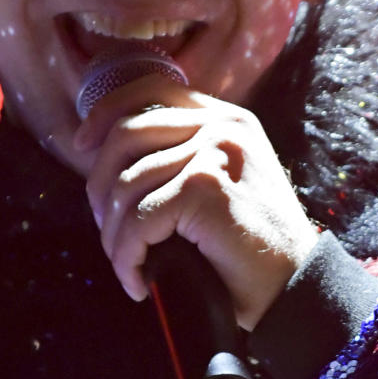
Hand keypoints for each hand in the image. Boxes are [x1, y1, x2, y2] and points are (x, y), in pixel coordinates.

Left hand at [74, 74, 318, 331]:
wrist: (295, 288)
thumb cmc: (252, 249)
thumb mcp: (223, 186)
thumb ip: (182, 161)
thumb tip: (108, 163)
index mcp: (225, 119)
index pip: (150, 91)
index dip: (105, 114)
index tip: (82, 147)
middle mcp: (221, 127)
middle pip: (125, 135)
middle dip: (100, 188)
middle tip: (110, 234)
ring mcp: (214, 154)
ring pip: (126, 186)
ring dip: (116, 238)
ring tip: (130, 268)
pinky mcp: (206, 189)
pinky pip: (140, 220)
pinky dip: (128, 257)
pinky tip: (140, 283)